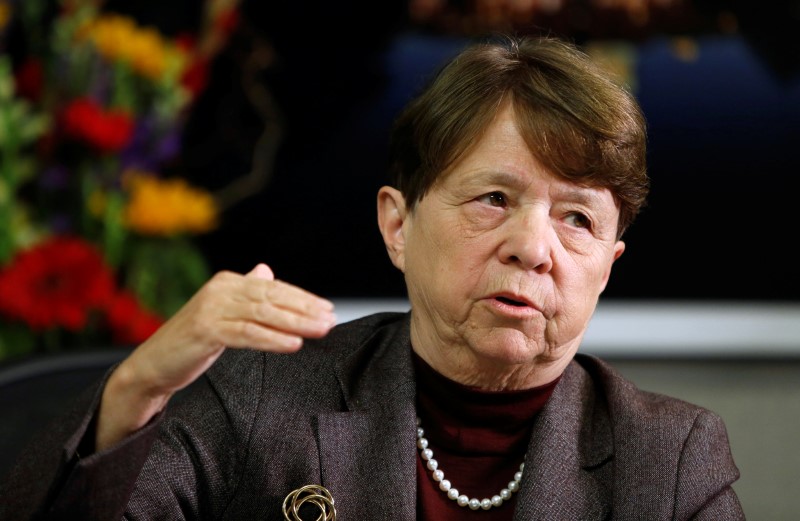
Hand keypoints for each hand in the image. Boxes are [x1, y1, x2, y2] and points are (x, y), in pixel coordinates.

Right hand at [95, 264, 335, 450]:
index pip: (273, 287)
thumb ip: (245, 293)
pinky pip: (247, 333)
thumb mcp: (222, 313)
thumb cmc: (192, 341)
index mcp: (227, 282)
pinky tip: (293, 344)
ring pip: (263, 313)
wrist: (153, 364)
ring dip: (296, 322)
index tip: (328, 309)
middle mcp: (220, 289)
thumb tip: (266, 271)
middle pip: (271, 297)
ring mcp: (211, 308)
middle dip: (305, 308)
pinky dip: (272, 338)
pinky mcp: (205, 329)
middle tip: (331, 319)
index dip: (302, 298)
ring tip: (320, 330)